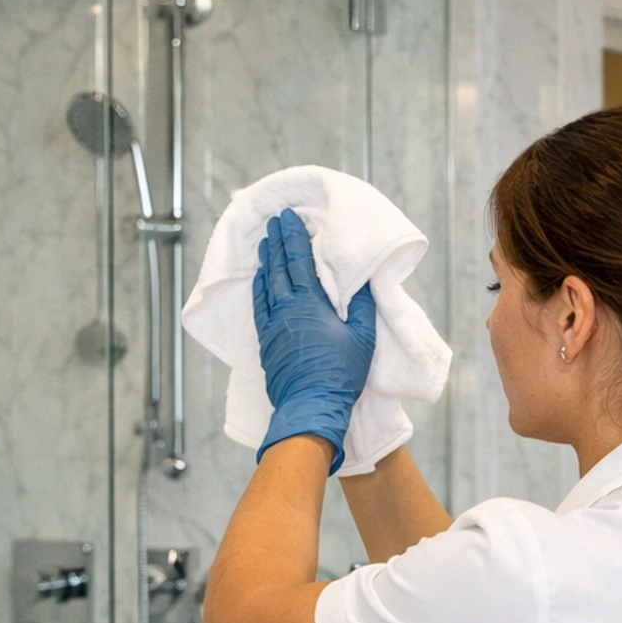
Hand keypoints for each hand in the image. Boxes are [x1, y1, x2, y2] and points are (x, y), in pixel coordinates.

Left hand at [253, 209, 375, 473]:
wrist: (311, 405)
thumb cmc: (340, 373)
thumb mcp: (362, 337)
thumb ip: (361, 306)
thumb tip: (362, 281)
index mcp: (310, 304)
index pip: (300, 261)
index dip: (294, 237)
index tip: (288, 217)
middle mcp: (287, 309)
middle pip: (280, 268)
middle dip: (278, 242)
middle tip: (273, 222)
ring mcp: (273, 325)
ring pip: (267, 285)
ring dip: (266, 262)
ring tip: (265, 244)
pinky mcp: (266, 342)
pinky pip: (260, 307)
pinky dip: (259, 289)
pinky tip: (260, 280)